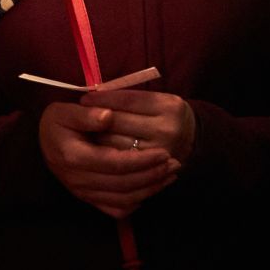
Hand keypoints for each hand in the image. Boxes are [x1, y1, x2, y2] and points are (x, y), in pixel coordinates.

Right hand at [38, 101, 180, 218]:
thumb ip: (86, 114)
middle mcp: (79, 180)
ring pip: (124, 200)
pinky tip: (151, 188)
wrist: (42, 144)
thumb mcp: (64, 111)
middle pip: (123, 184)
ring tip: (170, 175)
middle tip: (175, 163)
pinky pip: (117, 209)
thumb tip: (109, 116)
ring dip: (150, 189)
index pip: (115, 163)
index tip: (164, 152)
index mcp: (74, 157)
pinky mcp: (89, 200)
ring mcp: (84, 193)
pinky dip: (137, 202)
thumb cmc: (56, 124)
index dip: (142, 160)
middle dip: (152, 175)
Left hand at [78, 89, 196, 161]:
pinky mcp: (153, 172)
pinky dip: (105, 159)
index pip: (127, 100)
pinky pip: (120, 164)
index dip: (102, 99)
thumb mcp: (156, 99)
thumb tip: (91, 97)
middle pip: (118, 124)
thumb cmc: (166, 114)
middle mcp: (167, 130)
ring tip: (84, 135)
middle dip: (94, 120)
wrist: (191, 140)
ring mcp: (160, 154)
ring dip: (96, 140)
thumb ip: (128, 98)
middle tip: (78, 118)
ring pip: (115, 147)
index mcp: (168, 106)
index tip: (84, 99)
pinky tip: (96, 154)